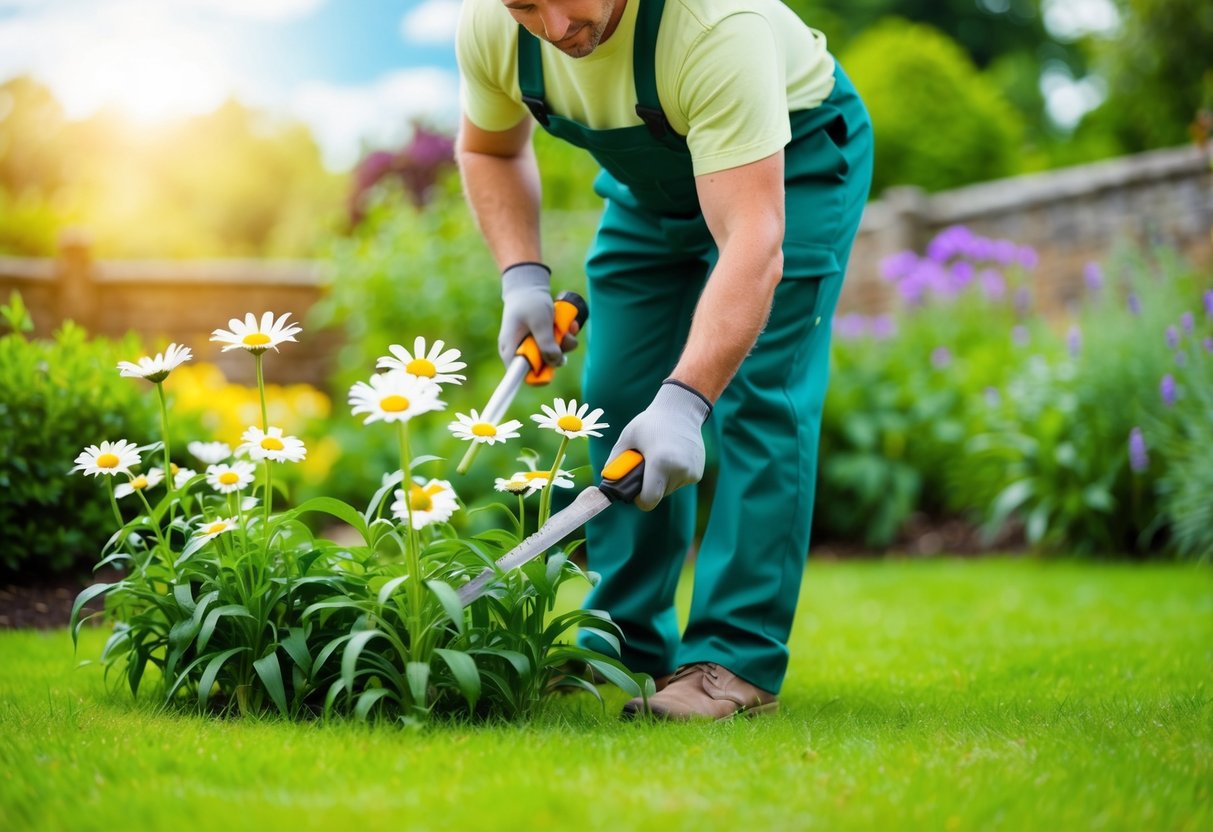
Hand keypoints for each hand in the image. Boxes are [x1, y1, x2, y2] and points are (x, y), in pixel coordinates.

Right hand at [498, 262, 564, 367]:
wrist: (529, 286)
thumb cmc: (529, 301)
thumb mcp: (540, 321)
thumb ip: (546, 342)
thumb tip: (555, 362)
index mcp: (510, 349)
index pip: (518, 375)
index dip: (536, 377)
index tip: (550, 370)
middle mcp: (519, 352)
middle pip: (541, 367)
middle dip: (557, 353)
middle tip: (564, 337)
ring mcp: (531, 347)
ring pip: (551, 356)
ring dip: (564, 343)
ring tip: (568, 326)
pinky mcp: (540, 342)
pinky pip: (555, 346)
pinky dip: (564, 337)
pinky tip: (568, 324)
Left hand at [609, 380, 711, 510]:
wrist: (681, 410)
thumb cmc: (651, 422)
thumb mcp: (627, 437)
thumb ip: (615, 461)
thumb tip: (607, 479)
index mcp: (660, 462)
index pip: (649, 499)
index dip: (639, 500)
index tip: (635, 492)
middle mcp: (679, 470)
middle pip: (658, 495)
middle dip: (649, 487)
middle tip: (646, 468)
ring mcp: (691, 472)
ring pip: (669, 489)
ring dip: (661, 481)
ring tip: (659, 458)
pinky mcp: (698, 472)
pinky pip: (679, 483)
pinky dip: (673, 476)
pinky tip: (672, 458)